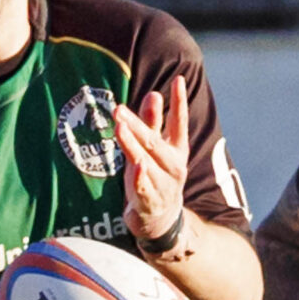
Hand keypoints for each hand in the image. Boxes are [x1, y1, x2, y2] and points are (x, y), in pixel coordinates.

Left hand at [115, 74, 191, 251]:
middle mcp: (173, 166)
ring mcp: (163, 185)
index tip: (178, 80)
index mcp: (177, 150)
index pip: (179, 123)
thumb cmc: (155, 176)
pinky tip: (138, 167)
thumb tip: (154, 94)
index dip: (179, 102)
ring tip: (121, 127)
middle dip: (138, 124)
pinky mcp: (150, 202)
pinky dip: (141, 178)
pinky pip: (144, 188)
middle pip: (154, 142)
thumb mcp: (153, 149)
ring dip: (133, 145)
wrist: (161, 220)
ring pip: (146, 162)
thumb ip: (152, 123)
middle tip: (119, 108)